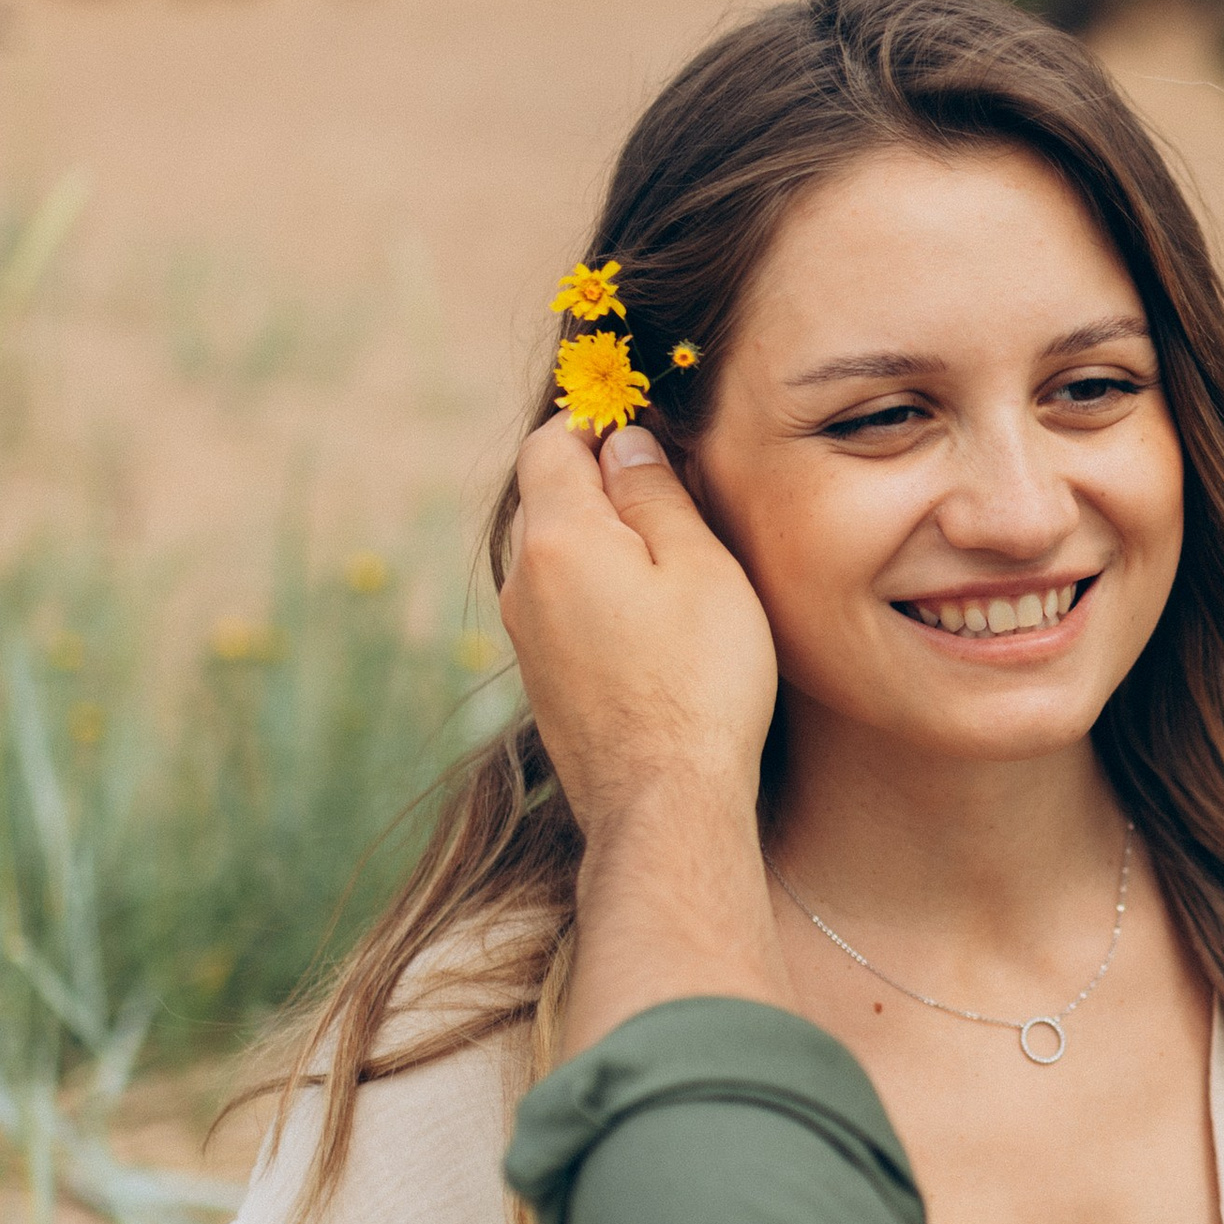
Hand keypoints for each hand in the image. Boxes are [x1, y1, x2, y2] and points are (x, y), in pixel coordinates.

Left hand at [499, 422, 787, 1050]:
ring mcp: (527, 639)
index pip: (549, 443)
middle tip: (673, 485)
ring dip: (605, 543)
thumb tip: (624, 439)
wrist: (665, 805)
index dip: (593, 418)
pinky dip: (601, 594)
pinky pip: (564, 609)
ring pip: (558, 558)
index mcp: (557, 538)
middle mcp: (524, 583)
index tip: (643, 418)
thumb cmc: (700, 682)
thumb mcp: (698, 568)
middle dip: (602, 480)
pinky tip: (656, 625)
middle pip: (550, 499)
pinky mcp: (544, 683)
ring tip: (675, 562)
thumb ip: (656, 493)